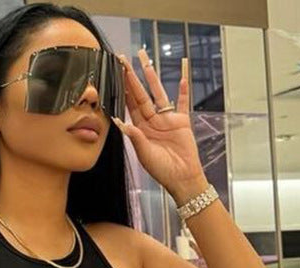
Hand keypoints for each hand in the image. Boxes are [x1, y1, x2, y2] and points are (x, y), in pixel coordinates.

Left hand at [112, 49, 205, 201]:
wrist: (182, 178)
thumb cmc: (162, 170)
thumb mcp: (144, 154)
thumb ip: (134, 137)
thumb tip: (120, 122)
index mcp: (140, 128)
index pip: (129, 104)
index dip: (123, 88)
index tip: (116, 74)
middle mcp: (152, 121)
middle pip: (141, 94)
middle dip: (132, 77)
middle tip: (124, 59)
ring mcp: (167, 119)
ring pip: (158, 92)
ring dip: (152, 76)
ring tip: (145, 58)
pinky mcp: (182, 120)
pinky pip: (182, 101)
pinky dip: (183, 88)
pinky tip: (182, 73)